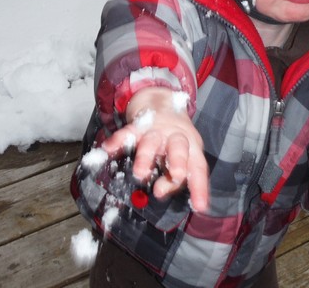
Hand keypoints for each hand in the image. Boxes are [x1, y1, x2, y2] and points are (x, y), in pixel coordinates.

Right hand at [101, 88, 209, 211]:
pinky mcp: (138, 126)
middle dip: (178, 161)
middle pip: (179, 147)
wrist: (161, 102)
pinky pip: (127, 133)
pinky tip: (108, 149)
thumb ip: (172, 177)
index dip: (199, 187)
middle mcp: (175, 137)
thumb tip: (159, 192)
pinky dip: (118, 141)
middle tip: (176, 175)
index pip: (197, 167)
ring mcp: (156, 131)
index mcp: (190, 147)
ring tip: (140, 173)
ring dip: (146, 157)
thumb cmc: (173, 139)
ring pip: (151, 142)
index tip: (200, 206)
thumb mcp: (180, 156)